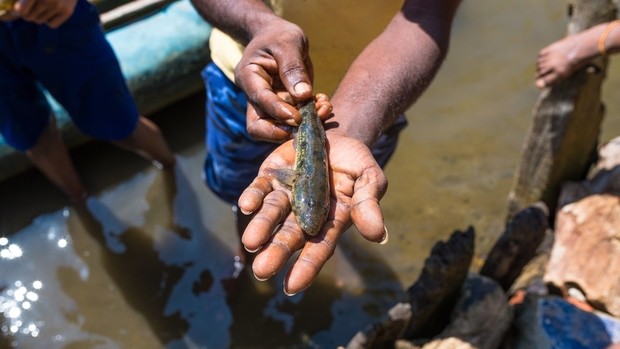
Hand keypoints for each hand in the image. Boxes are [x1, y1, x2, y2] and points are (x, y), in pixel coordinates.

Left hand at [14, 0, 77, 27]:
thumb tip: (13, 11)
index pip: (21, 10)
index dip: (17, 10)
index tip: (17, 8)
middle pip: (29, 17)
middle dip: (28, 12)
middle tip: (32, 4)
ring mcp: (58, 6)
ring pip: (39, 21)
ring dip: (38, 15)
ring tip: (43, 4)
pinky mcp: (67, 12)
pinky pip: (51, 24)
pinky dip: (49, 20)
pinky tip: (52, 10)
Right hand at [234, 18, 315, 142]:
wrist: (278, 36)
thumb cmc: (279, 35)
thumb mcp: (288, 43)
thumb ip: (293, 67)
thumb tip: (303, 95)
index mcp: (248, 77)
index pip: (259, 100)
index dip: (277, 111)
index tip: (297, 117)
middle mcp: (255, 96)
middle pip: (258, 127)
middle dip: (283, 131)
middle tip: (308, 125)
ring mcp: (269, 104)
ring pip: (279, 127)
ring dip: (303, 125)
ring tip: (324, 109)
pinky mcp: (284, 107)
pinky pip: (295, 120)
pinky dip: (312, 116)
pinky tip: (324, 104)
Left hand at [238, 132, 388, 294]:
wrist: (335, 134)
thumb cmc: (356, 162)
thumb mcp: (369, 178)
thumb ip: (369, 204)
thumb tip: (378, 235)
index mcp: (332, 219)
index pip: (319, 246)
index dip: (306, 266)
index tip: (291, 286)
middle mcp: (305, 212)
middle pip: (290, 235)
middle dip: (277, 252)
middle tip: (261, 271)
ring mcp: (286, 194)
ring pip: (271, 214)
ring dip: (261, 228)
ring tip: (250, 242)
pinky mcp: (271, 176)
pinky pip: (259, 188)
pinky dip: (252, 197)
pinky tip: (246, 205)